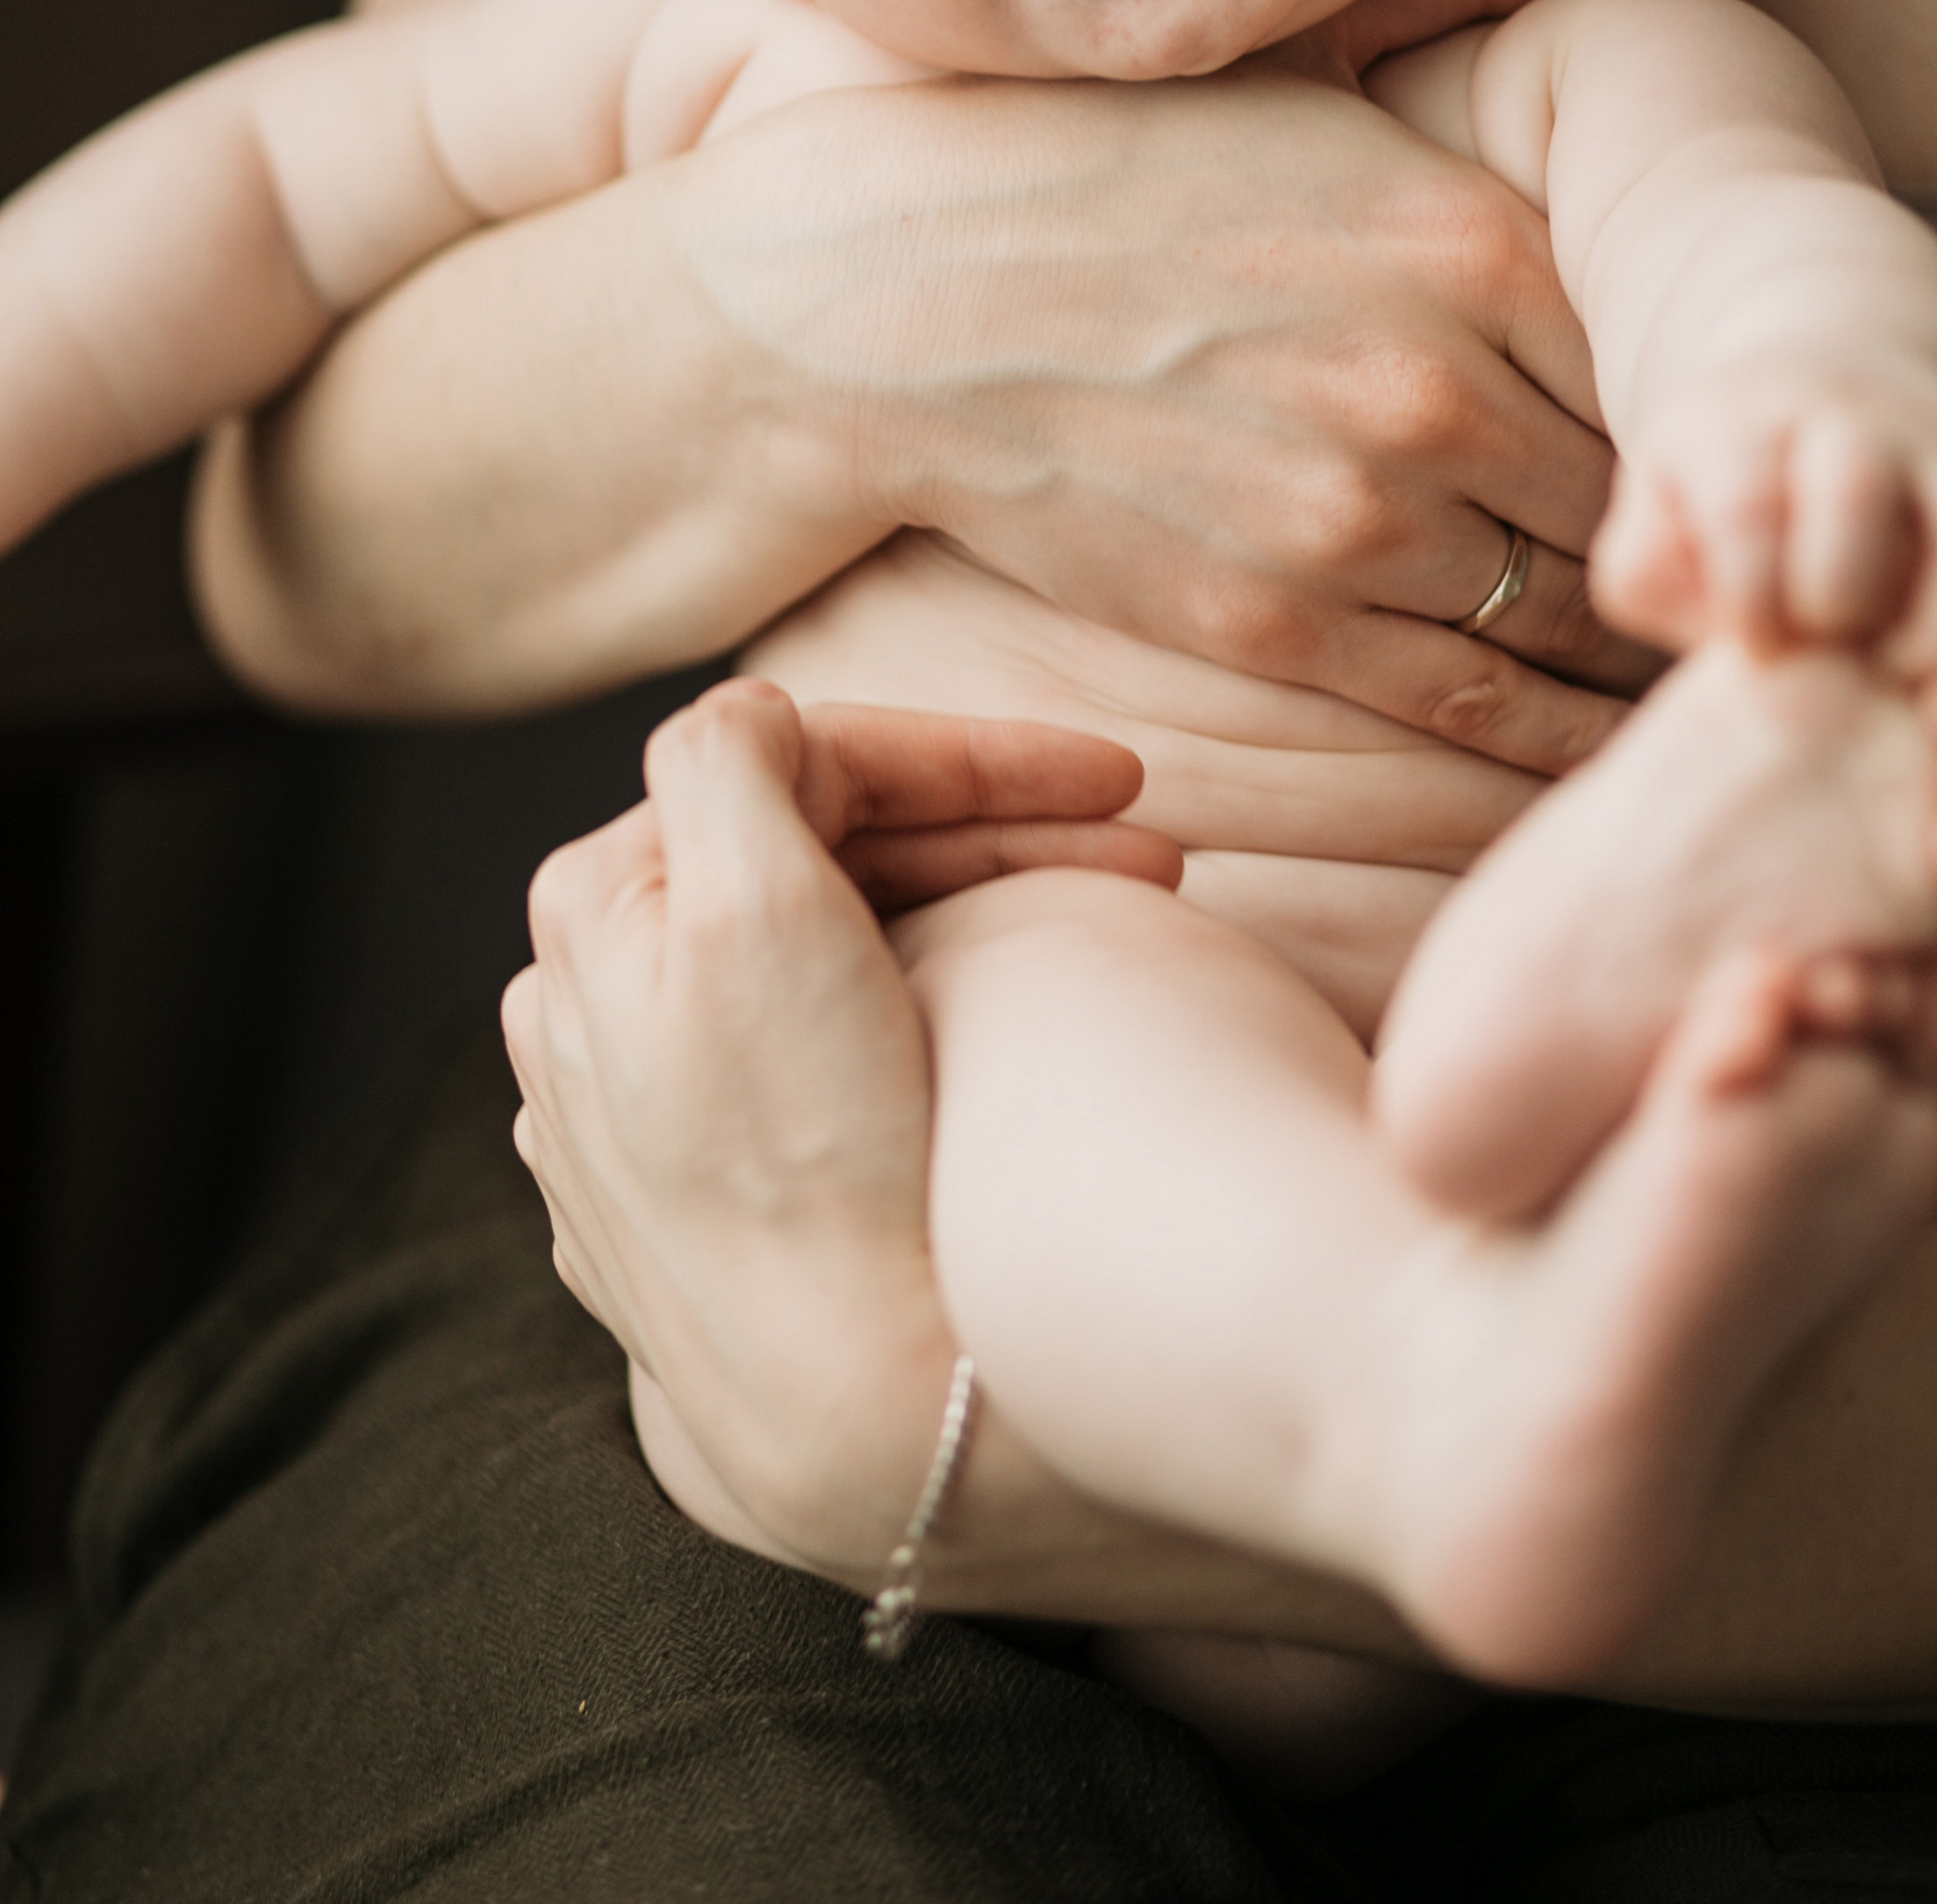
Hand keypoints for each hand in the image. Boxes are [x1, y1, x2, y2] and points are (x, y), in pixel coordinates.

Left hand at [504, 676, 1171, 1577]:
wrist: (856, 1412)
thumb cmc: (810, 1151)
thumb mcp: (756, 905)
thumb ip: (734, 755)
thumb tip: (760, 718)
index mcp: (595, 913)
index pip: (811, 773)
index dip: (981, 760)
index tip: (1125, 782)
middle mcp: (591, 1007)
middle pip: (824, 859)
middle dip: (997, 834)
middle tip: (1150, 859)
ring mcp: (647, 1110)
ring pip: (837, 945)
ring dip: (981, 908)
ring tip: (1120, 922)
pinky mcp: (712, 1198)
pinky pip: (836, 1044)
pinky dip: (937, 997)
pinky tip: (1021, 998)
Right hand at [772, 0, 1653, 776]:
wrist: (897, 295)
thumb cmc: (1108, 161)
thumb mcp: (1296, 50)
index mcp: (1473, 235)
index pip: (1676, 353)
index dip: (1712, 404)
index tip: (1728, 429)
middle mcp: (1440, 382)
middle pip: (1649, 493)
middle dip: (1692, 529)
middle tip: (1735, 556)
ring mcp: (1358, 516)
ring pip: (1577, 610)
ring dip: (1634, 636)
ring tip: (1677, 641)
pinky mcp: (1280, 621)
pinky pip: (1477, 703)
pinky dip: (1551, 729)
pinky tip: (1588, 729)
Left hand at [1591, 359, 1936, 674]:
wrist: (1832, 381)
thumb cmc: (1726, 484)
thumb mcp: (1658, 507)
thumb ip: (1648, 570)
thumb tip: (1730, 627)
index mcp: (1747, 419)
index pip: (1746, 506)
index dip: (1748, 600)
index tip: (1752, 637)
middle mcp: (1858, 421)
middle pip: (1856, 494)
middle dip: (1832, 597)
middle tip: (1822, 635)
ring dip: (1936, 635)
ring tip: (1892, 666)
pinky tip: (1932, 652)